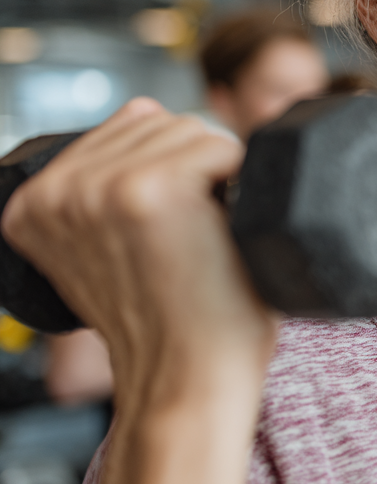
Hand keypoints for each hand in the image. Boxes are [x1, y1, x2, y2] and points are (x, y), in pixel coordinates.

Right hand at [0, 99, 277, 401]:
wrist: (187, 376)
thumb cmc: (166, 316)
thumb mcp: (109, 246)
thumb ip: (111, 178)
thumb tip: (143, 107)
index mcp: (32, 203)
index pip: (127, 126)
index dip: (168, 172)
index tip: (163, 231)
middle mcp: (59, 191)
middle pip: (162, 122)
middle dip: (192, 171)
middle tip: (185, 240)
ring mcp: (104, 187)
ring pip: (192, 130)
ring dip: (215, 177)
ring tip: (197, 238)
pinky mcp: (154, 190)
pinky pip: (222, 146)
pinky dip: (238, 181)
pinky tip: (217, 230)